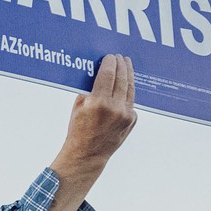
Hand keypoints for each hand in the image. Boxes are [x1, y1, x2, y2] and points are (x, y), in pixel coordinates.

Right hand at [50, 54, 135, 180]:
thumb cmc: (78, 129)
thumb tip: (98, 72)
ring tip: (127, 64)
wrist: (88, 154)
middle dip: (121, 65)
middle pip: (121, 79)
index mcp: (98, 102)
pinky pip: (130, 101)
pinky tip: (125, 84)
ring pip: (130, 88)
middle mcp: (115, 108)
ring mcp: (126, 115)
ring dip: (129, 74)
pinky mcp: (132, 120)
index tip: (110, 56)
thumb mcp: (78, 106)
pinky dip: (127, 92)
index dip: (110, 63)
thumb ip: (89, 89)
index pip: (107, 75)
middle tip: (120, 57)